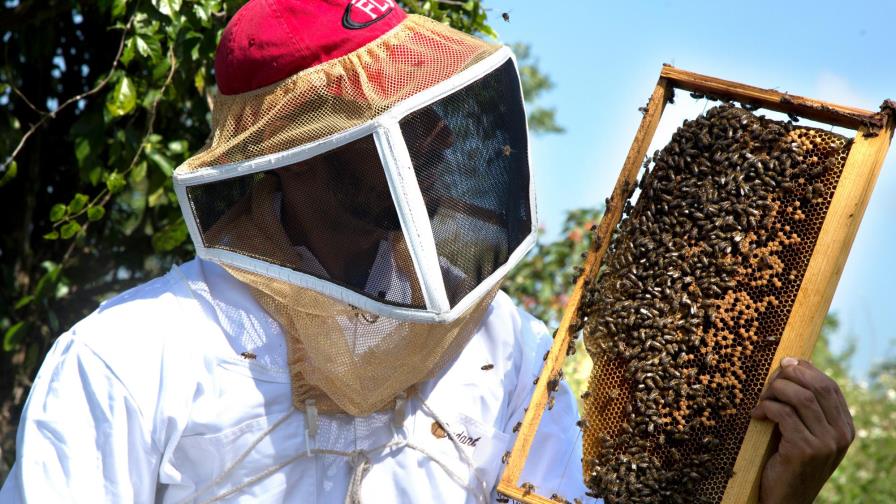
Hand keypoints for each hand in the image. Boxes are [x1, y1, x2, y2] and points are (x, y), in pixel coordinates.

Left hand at [751, 357, 854, 503]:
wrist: (785, 499)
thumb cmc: (788, 461)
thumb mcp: (804, 433)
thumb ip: (805, 408)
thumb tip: (789, 366)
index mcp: (844, 428)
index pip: (830, 386)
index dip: (806, 370)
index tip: (785, 363)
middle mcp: (840, 435)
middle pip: (818, 387)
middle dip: (790, 375)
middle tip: (769, 379)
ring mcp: (825, 443)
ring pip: (801, 397)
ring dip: (776, 391)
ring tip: (762, 399)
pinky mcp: (805, 450)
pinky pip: (784, 414)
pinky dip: (767, 408)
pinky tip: (757, 415)